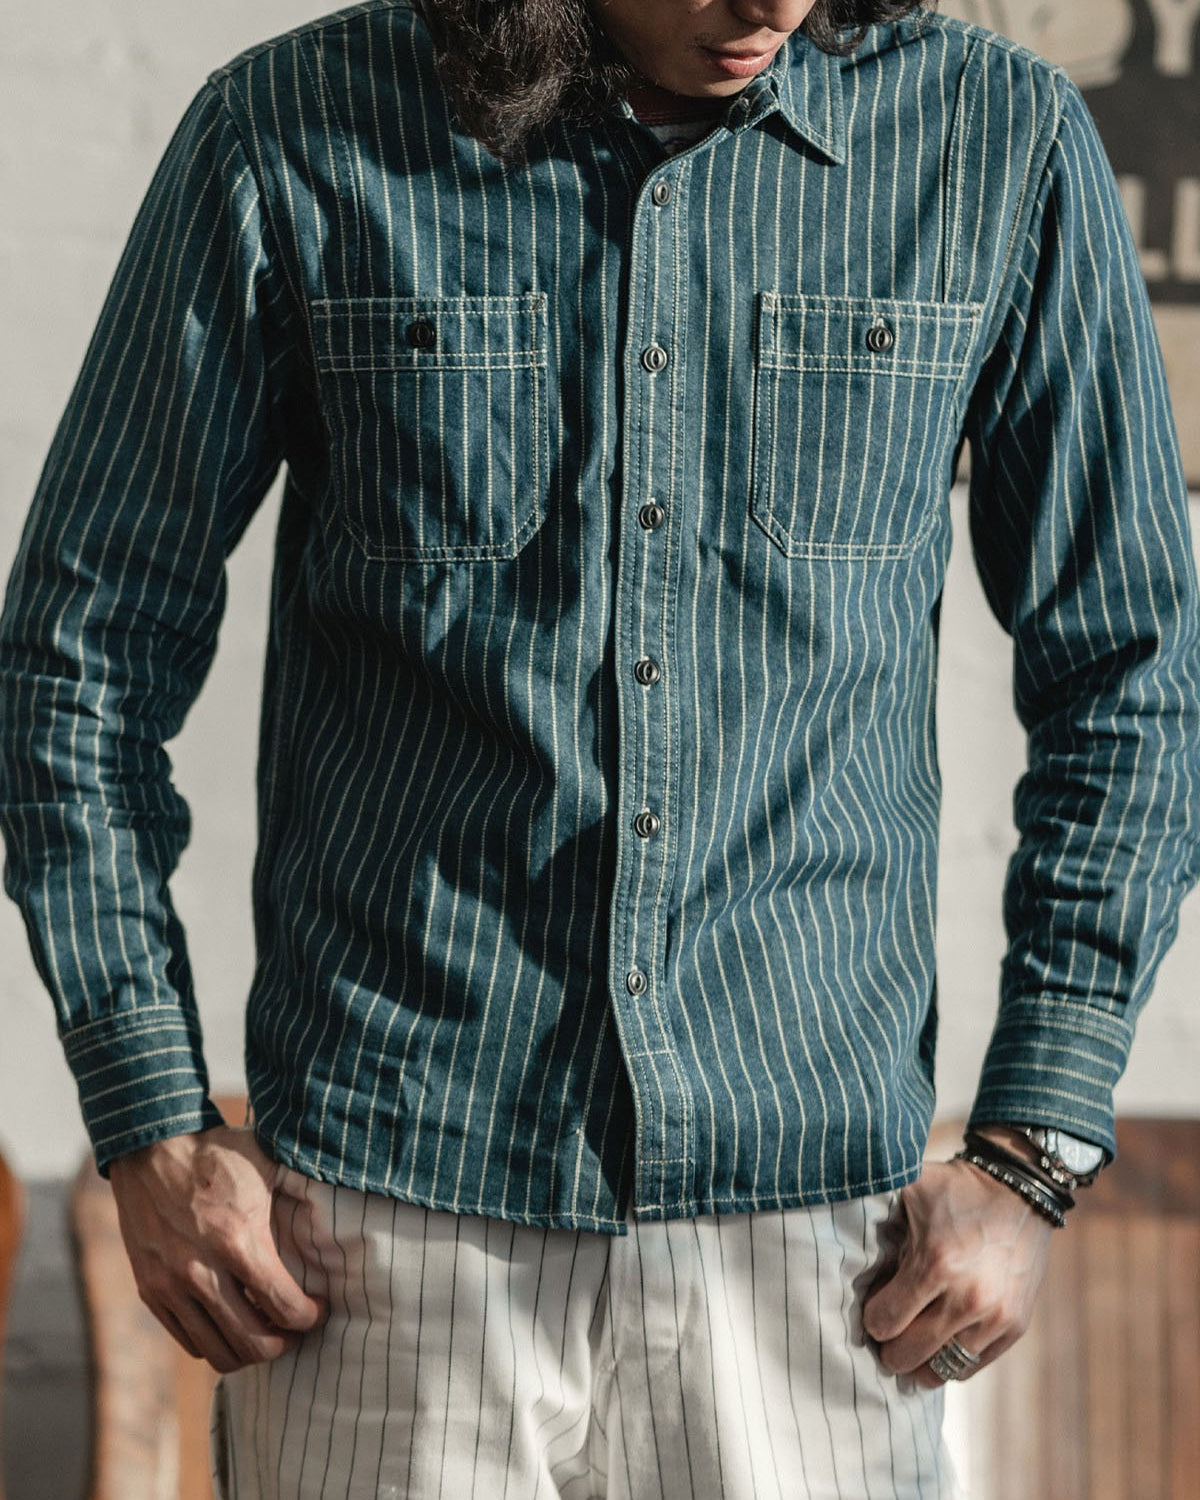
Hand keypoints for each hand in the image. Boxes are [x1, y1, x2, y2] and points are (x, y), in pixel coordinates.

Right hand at [108, 1125, 328, 1373]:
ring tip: (267, 1330)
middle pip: (253, 1343)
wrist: (152, 1149)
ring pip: (219, 1353)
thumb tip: (341, 1209)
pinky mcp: (151, 1292)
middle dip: (284, 1343)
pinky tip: (234, 1323)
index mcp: (237, 1239)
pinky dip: (217, 1343)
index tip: (320, 1308)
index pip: (284, 1305)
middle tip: (296, 1328)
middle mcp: (200, 1271)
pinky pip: (190, 1342)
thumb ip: (301, 1192)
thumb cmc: (219, 1155)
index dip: (310, 1317)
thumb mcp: (268, 1165)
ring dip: (251, 1351)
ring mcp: (171, 1286)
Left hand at [860, 1154, 1052, 1388]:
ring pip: (940, 1370)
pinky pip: (971, 1367)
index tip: (871, 1308)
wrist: (1021, 1192)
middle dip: (889, 1347)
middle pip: (907, 1355)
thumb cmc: (956, 1189)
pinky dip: (949, 1362)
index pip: (883, 1322)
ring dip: (919, 1362)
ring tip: (908, 1344)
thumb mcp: (909, 1188)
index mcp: (935, 1264)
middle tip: (885, 1332)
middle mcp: (968, 1299)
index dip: (871, 1318)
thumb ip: (874, 1211)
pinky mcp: (1014, 1327)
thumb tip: (837, 1234)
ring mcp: (995, 1318)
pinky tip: (936, 1346)